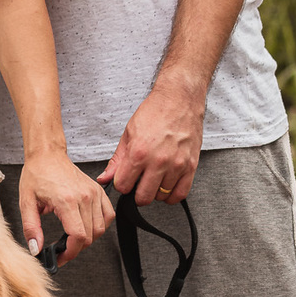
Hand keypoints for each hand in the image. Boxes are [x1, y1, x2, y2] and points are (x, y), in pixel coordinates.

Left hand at [18, 151, 115, 266]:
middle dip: (75, 248)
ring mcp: (94, 193)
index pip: (78, 236)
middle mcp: (84, 197)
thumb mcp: (26, 203)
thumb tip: (36, 249)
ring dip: (88, 238)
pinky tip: (86, 226)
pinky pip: (108, 215)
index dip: (70, 253)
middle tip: (61, 249)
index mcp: (66, 200)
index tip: (59, 258)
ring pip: (100, 229)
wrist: (47, 155)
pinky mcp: (98, 191)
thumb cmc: (36, 175)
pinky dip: (100, 225)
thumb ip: (31, 228)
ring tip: (72, 237)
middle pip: (90, 236)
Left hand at [98, 72, 205, 205]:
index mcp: (138, 153)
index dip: (122, 184)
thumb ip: (117, 160)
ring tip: (154, 178)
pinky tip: (166, 187)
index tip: (125, 178)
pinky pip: (180, 194)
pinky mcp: (191, 166)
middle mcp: (158, 162)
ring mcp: (176, 165)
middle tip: (138, 182)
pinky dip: (171, 196)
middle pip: (142, 197)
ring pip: (161, 197)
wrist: (180, 99)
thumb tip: (104, 178)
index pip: (123, 186)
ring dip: (155, 192)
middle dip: (136, 193)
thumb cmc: (155, 112)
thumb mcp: (128, 134)